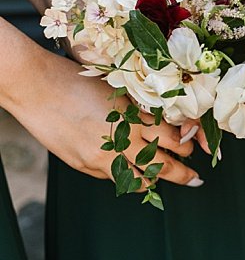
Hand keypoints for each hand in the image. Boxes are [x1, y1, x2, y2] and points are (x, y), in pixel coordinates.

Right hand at [14, 51, 198, 186]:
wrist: (34, 86)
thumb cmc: (72, 79)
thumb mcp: (115, 90)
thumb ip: (137, 110)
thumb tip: (159, 128)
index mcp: (133, 116)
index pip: (173, 139)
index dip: (186, 145)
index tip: (191, 146)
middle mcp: (121, 140)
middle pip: (163, 166)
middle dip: (183, 175)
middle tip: (195, 179)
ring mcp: (102, 156)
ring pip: (139, 181)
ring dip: (153, 180)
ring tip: (160, 179)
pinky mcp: (84, 165)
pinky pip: (112, 177)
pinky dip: (123, 175)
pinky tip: (126, 169)